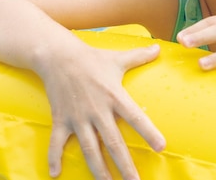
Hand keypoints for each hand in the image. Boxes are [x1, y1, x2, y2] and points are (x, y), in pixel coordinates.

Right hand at [36, 37, 165, 179]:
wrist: (58, 55)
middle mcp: (97, 110)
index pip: (136, 117)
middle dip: (125, 165)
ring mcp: (78, 117)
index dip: (149, 132)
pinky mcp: (61, 119)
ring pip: (90, 148)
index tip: (161, 147)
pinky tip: (55, 173)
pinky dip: (54, 157)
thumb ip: (139, 56)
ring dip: (98, 169)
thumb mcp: (117, 57)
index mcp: (114, 95)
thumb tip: (159, 48)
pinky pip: (56, 142)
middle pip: (114, 142)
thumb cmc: (91, 57)